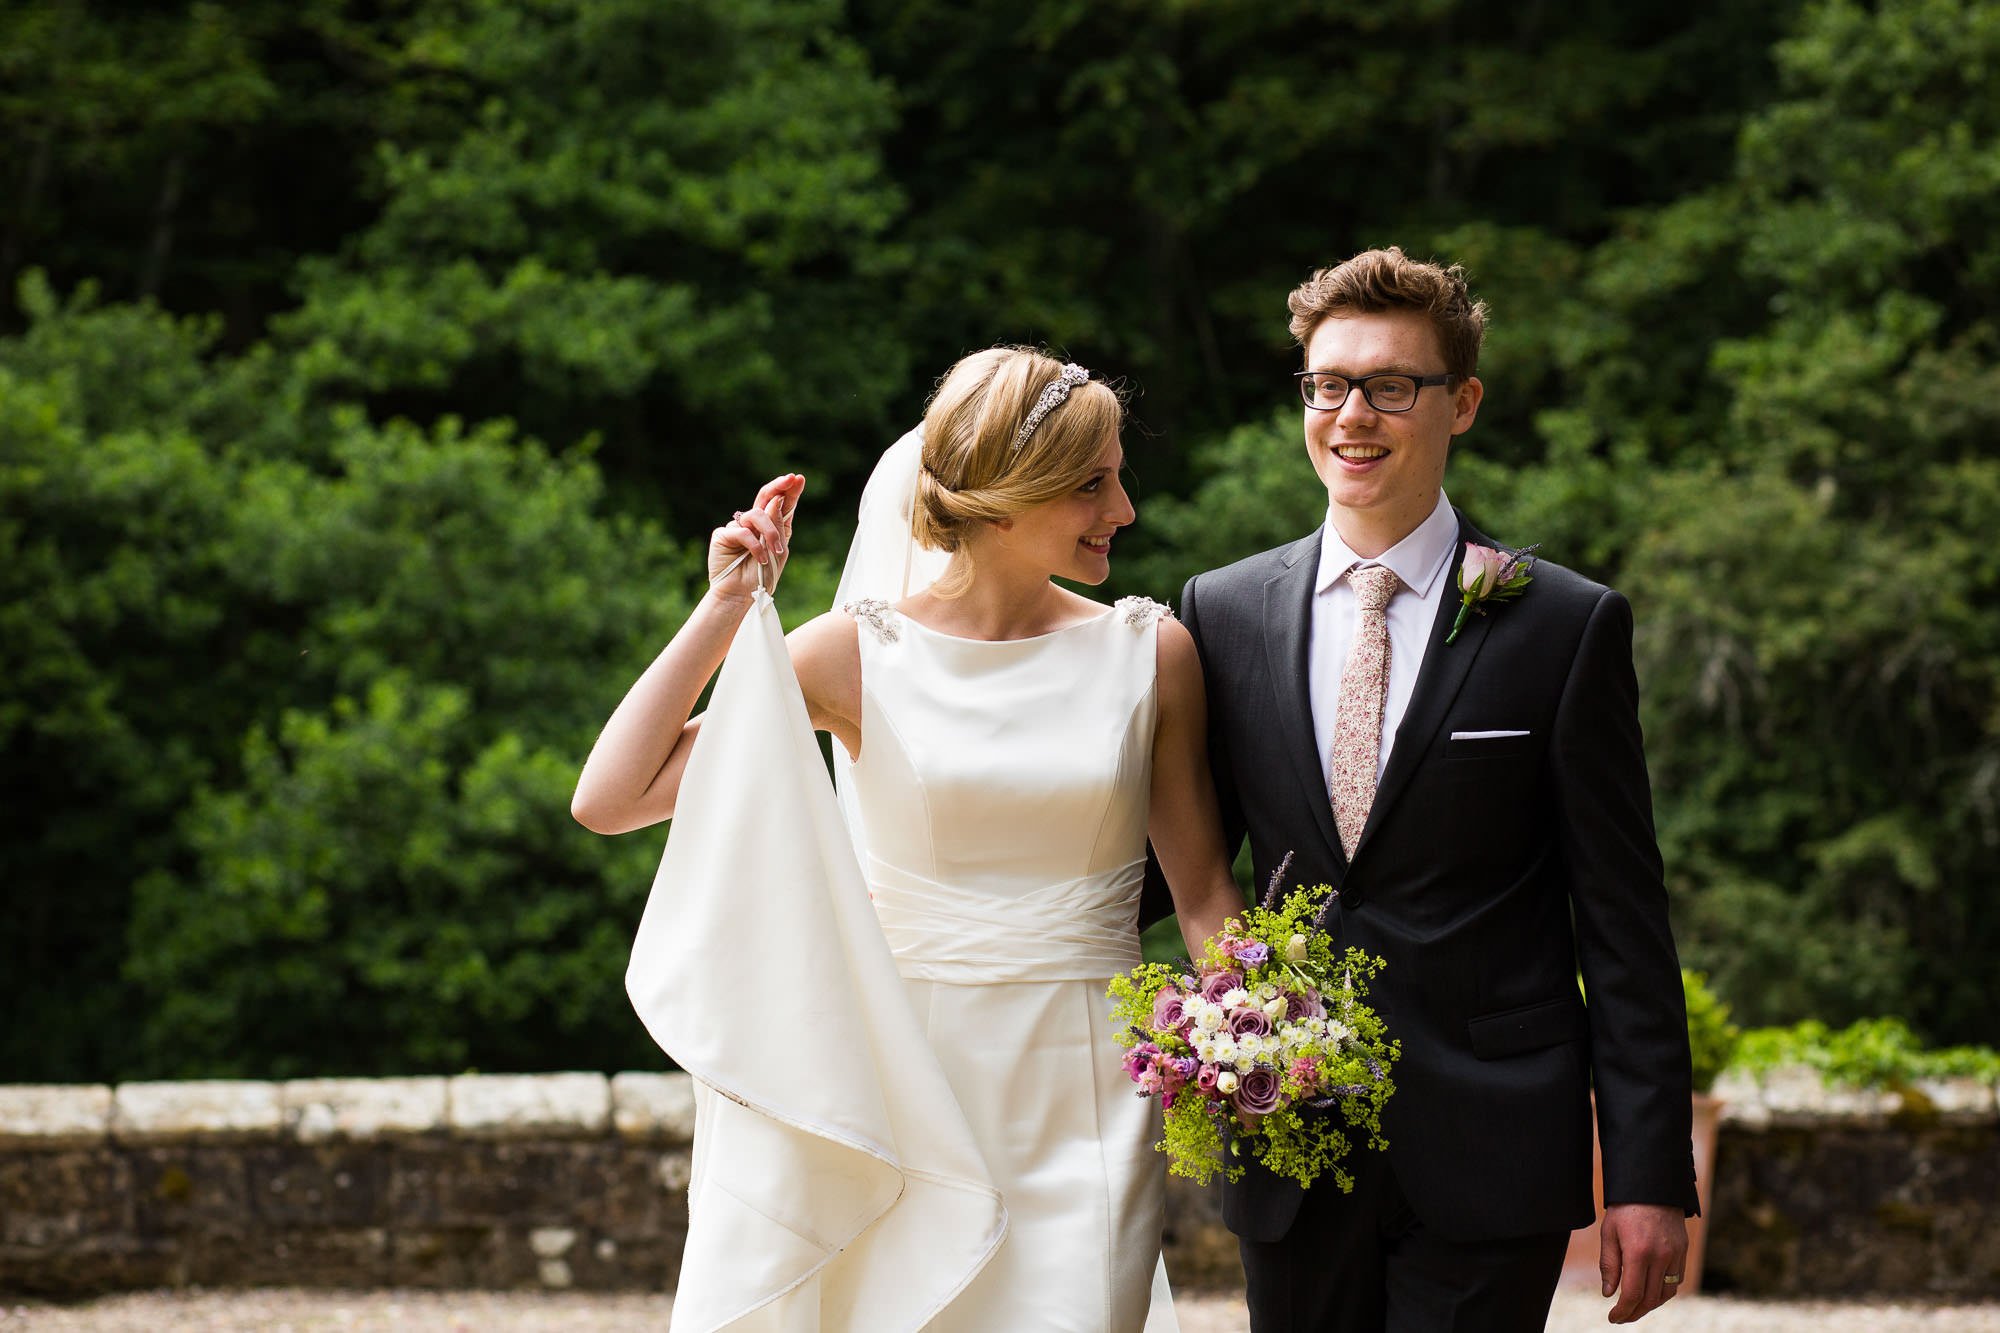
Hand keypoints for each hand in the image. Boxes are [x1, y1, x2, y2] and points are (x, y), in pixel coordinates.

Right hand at [708, 474, 803, 601]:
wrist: (741, 596)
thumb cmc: (761, 578)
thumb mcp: (778, 552)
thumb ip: (778, 526)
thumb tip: (776, 499)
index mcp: (772, 528)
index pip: (781, 504)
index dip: (789, 491)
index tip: (798, 478)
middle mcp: (754, 525)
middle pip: (765, 497)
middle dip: (779, 487)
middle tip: (790, 479)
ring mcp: (738, 528)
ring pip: (756, 514)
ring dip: (771, 531)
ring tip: (776, 552)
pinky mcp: (723, 535)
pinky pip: (742, 531)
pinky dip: (755, 546)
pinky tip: (761, 559)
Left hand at [1599, 1202, 1687, 1322]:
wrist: (1652, 1185)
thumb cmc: (1625, 1208)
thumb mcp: (1609, 1232)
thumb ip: (1609, 1265)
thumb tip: (1609, 1294)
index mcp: (1638, 1252)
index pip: (1633, 1294)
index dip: (1623, 1311)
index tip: (1613, 1318)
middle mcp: (1660, 1256)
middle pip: (1651, 1299)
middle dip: (1635, 1312)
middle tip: (1622, 1317)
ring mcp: (1675, 1254)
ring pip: (1667, 1293)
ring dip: (1651, 1305)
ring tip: (1635, 1308)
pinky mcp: (1683, 1251)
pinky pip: (1677, 1280)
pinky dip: (1664, 1292)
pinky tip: (1651, 1293)